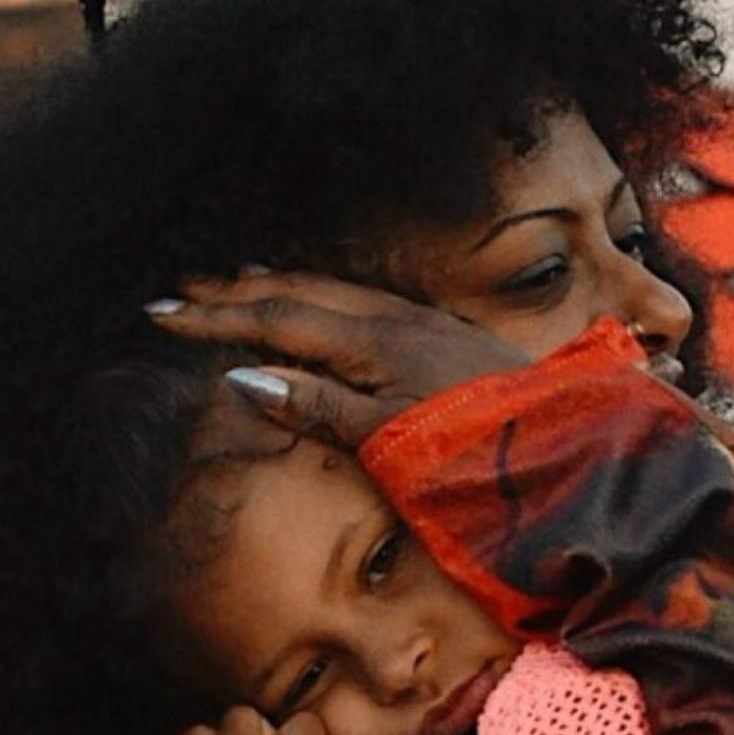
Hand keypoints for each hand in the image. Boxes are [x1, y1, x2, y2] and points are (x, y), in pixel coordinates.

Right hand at [145, 271, 527, 446]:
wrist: (573, 448)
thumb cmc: (479, 454)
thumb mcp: (389, 440)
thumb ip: (319, 406)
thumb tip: (242, 376)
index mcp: (375, 341)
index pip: (277, 320)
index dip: (216, 319)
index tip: (160, 317)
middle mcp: (397, 319)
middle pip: (302, 292)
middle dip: (237, 292)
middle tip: (182, 290)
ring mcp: (425, 323)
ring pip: (335, 291)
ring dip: (281, 286)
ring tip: (240, 280)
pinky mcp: (446, 335)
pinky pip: (364, 301)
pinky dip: (325, 297)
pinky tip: (327, 306)